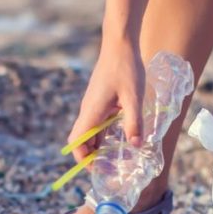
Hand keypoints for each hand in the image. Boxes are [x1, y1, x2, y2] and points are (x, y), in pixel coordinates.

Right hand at [67, 40, 145, 162]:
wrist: (120, 43)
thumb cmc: (126, 68)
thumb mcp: (134, 97)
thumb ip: (134, 123)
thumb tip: (135, 146)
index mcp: (91, 112)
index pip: (77, 142)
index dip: (82, 159)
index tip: (95, 170)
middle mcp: (88, 110)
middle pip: (82, 140)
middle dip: (92, 156)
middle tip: (109, 168)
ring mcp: (93, 105)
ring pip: (91, 131)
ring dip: (100, 145)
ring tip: (116, 158)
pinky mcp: (100, 100)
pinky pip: (99, 122)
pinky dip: (105, 133)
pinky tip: (121, 137)